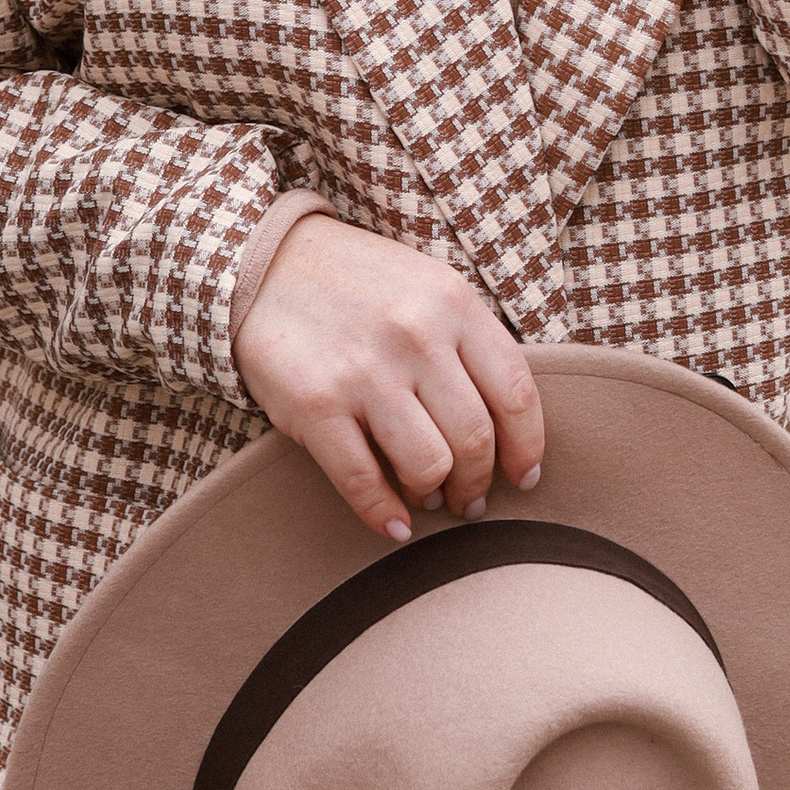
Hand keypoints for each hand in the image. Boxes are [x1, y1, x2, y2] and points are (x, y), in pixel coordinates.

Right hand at [232, 212, 545, 544]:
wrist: (263, 265)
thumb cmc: (358, 283)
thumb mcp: (426, 287)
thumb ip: (468, 342)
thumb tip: (508, 427)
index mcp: (453, 302)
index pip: (515, 393)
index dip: (526, 447)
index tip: (522, 476)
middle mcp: (416, 334)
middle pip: (476, 439)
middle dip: (478, 483)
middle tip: (470, 498)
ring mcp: (365, 371)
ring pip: (429, 466)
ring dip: (435, 496)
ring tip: (428, 497)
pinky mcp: (315, 404)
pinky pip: (363, 482)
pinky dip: (385, 515)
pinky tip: (394, 524)